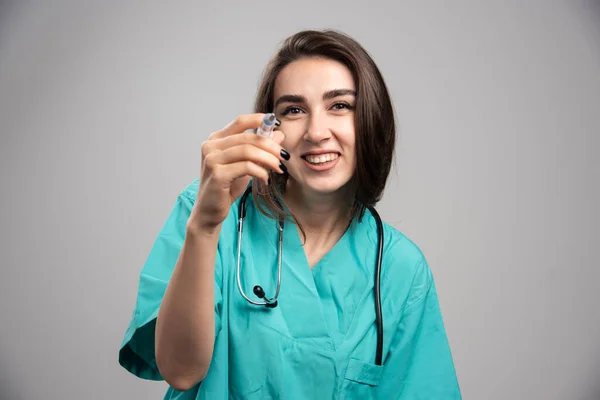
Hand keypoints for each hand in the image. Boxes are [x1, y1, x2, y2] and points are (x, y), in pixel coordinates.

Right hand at [189, 114, 287, 232]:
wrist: (210, 211)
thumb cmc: (226, 187)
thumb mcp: (245, 164)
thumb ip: (259, 149)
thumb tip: (279, 133)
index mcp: (216, 139)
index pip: (240, 121)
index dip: (260, 119)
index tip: (277, 124)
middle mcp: (211, 146)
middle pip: (248, 137)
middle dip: (270, 145)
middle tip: (284, 155)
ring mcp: (212, 159)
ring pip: (248, 150)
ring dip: (268, 159)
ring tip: (278, 168)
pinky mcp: (217, 174)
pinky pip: (246, 166)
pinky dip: (260, 171)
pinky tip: (265, 179)